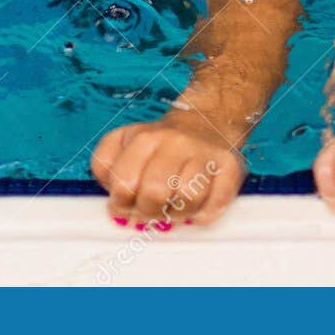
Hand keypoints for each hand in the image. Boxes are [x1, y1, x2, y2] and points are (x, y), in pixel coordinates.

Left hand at [90, 117, 244, 229]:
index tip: (126, 205)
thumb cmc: (160, 143)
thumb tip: (115, 203)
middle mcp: (176, 142)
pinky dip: (204, 214)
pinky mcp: (230, 165)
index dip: (121, 204)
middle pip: (155, 193)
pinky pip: (217, 202)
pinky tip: (197, 208)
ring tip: (175, 208)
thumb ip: (105, 167)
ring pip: (188, 198)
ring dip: (178, 214)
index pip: (124, 183)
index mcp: (145, 138)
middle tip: (150, 211)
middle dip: (149, 212)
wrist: (207, 119)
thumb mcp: (123, 142)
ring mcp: (205, 152)